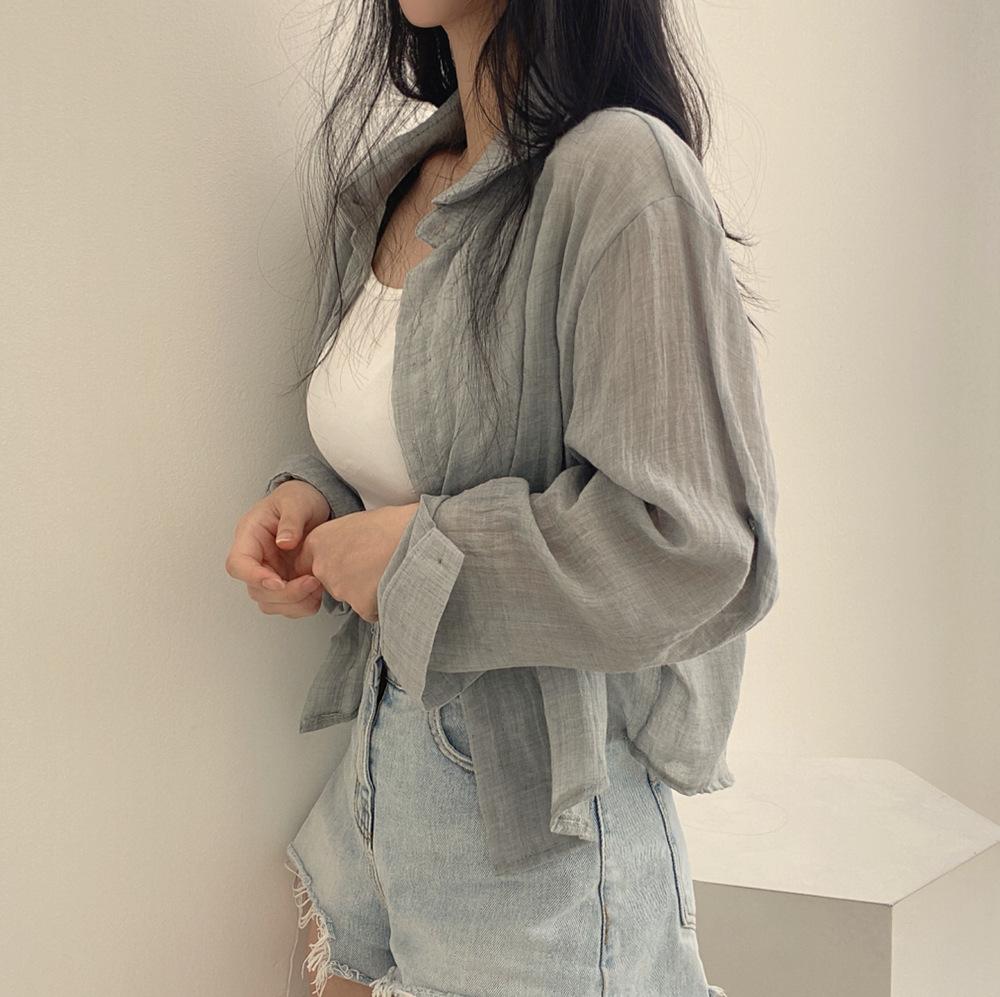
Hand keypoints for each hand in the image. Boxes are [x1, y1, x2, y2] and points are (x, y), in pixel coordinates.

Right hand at [225, 480, 331, 618]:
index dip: (254, 578)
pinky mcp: (285, 583)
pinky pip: (288, 606)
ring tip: (318, 584)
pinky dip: (304, 604)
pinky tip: (319, 589)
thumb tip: (284, 542)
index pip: (238, 564)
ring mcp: (269, 573)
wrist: (313, 504)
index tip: (278, 582)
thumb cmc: (298, 498)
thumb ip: (291, 520)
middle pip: (256, 590)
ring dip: (295, 602)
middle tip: (312, 582)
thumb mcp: (296, 501)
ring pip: (271, 603)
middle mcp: (256, 559)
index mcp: (249, 536)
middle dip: (285, 593)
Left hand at [293, 501, 419, 622]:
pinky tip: (394, 584)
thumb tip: (346, 550)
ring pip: (350, 597)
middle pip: (329, 582)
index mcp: (318, 541)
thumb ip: (341, 541)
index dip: (331, 565)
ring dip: (366, 591)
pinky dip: (381, 603)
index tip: (346, 564)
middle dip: (349, 580)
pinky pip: (369, 610)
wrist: (416, 537)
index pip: (308, 564)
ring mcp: (339, 588)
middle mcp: (322, 567)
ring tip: (388, 572)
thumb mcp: (357, 522)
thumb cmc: (394, 524)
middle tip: (373, 566)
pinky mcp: (359, 605)